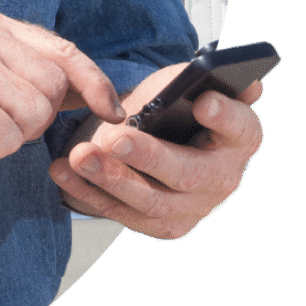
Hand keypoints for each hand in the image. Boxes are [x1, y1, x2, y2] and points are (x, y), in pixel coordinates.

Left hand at [48, 63, 263, 239]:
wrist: (161, 139)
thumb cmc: (176, 108)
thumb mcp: (182, 85)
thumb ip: (190, 82)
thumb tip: (202, 80)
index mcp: (240, 137)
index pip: (241, 127)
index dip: (224, 116)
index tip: (203, 101)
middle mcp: (225, 178)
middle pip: (189, 172)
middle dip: (150, 156)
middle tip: (117, 139)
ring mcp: (195, 207)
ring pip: (153, 201)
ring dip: (111, 179)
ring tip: (79, 156)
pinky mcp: (165, 224)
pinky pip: (123, 213)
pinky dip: (89, 193)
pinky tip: (63, 172)